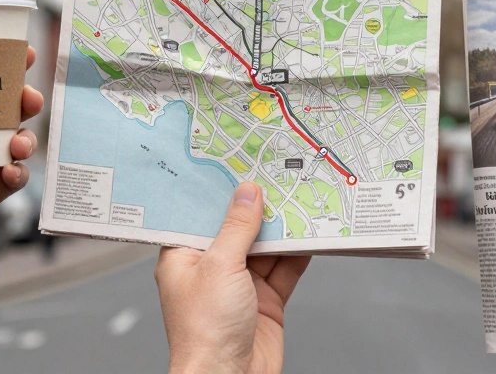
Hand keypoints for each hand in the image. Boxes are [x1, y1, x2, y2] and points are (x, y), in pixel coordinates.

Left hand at [155, 182, 311, 373]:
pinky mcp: (265, 300)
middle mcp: (211, 269)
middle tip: (276, 176)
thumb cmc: (205, 333)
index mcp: (184, 257)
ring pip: (265, 246)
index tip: (236, 163)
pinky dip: (298, 252)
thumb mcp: (219, 266)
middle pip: (237, 228)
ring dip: (283, 227)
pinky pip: (284, 268)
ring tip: (300, 198)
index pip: (200, 214)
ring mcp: (240, 285)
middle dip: (257, 206)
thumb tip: (248, 193)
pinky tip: (311, 232)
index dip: (218, 190)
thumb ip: (237, 228)